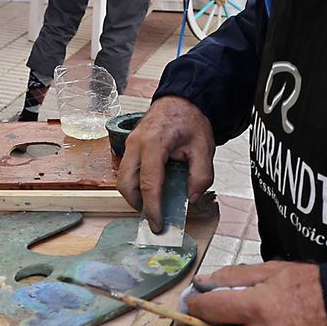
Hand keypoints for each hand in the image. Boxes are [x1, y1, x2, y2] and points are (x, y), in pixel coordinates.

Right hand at [117, 96, 214, 229]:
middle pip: (125, 183)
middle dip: (137, 203)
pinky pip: (126, 170)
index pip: (148, 183)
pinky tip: (151, 189)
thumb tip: (191, 198)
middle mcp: (135, 144)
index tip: (157, 225)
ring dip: (134, 195)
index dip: (152, 207)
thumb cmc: (190, 121)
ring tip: (153, 203)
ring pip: (122, 178)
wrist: (181, 101)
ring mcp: (129, 144)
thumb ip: (201, 175)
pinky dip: (135, 184)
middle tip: (154, 216)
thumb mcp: (204, 148)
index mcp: (154, 143)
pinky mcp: (129, 146)